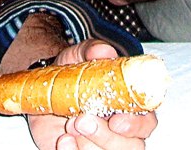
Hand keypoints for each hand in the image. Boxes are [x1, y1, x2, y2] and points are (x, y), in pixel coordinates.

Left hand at [26, 39, 157, 149]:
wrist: (44, 89)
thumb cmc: (71, 74)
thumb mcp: (79, 56)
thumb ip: (92, 50)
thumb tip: (103, 51)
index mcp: (129, 107)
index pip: (147, 122)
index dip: (135, 125)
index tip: (116, 120)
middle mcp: (121, 132)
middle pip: (131, 147)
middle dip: (106, 137)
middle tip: (81, 120)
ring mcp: (101, 145)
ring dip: (88, 145)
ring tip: (68, 127)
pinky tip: (63, 142)